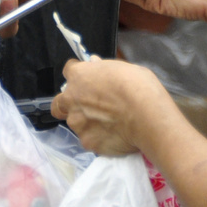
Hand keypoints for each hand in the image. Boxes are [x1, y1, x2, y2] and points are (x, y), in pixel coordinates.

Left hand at [51, 58, 173, 155]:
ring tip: (108, 124)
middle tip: (87, 106)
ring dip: (86, 122)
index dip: (78, 75)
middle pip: (59, 102)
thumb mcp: (123, 68)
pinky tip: (114, 136)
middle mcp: (72, 100)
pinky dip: (99, 138)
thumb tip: (94, 63)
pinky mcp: (87, 142)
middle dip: (69, 104)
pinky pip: (90, 139)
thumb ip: (103, 68)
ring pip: (75, 123)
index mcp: (79, 76)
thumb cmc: (139, 87)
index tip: (87, 79)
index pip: (68, 70)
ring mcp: (77, 123)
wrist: (147, 116)